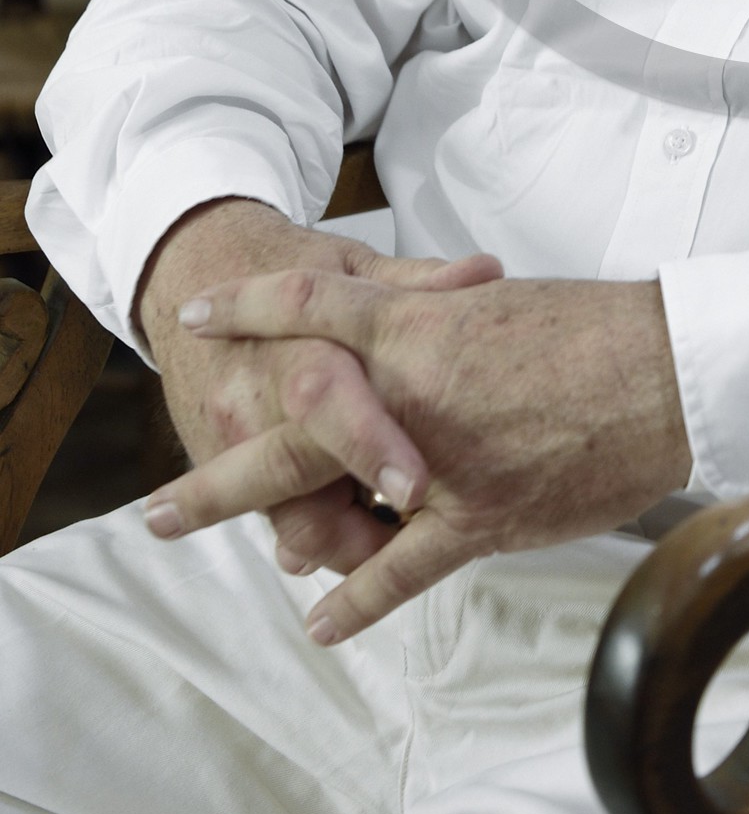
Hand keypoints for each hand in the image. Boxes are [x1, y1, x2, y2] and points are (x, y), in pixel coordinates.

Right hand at [138, 198, 501, 577]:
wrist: (196, 264)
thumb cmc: (293, 265)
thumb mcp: (353, 264)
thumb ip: (418, 283)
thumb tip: (488, 273)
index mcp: (297, 344)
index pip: (327, 400)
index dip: (370, 447)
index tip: (417, 488)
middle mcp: (256, 398)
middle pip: (294, 483)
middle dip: (355, 533)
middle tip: (417, 549)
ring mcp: (232, 439)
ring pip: (289, 523)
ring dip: (350, 545)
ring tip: (406, 539)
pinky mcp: (225, 466)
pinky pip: (278, 523)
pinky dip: (325, 536)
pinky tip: (365, 530)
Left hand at [145, 267, 692, 644]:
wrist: (666, 366)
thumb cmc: (601, 329)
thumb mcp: (503, 309)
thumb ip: (445, 323)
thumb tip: (416, 326)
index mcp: (418, 323)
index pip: (311, 305)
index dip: (249, 307)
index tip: (200, 314)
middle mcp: (409, 392)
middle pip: (289, 427)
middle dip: (218, 473)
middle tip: (159, 508)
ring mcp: (436, 462)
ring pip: (331, 507)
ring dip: (278, 537)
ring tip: (247, 575)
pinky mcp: (477, 516)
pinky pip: (399, 569)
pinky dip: (358, 599)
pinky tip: (322, 619)